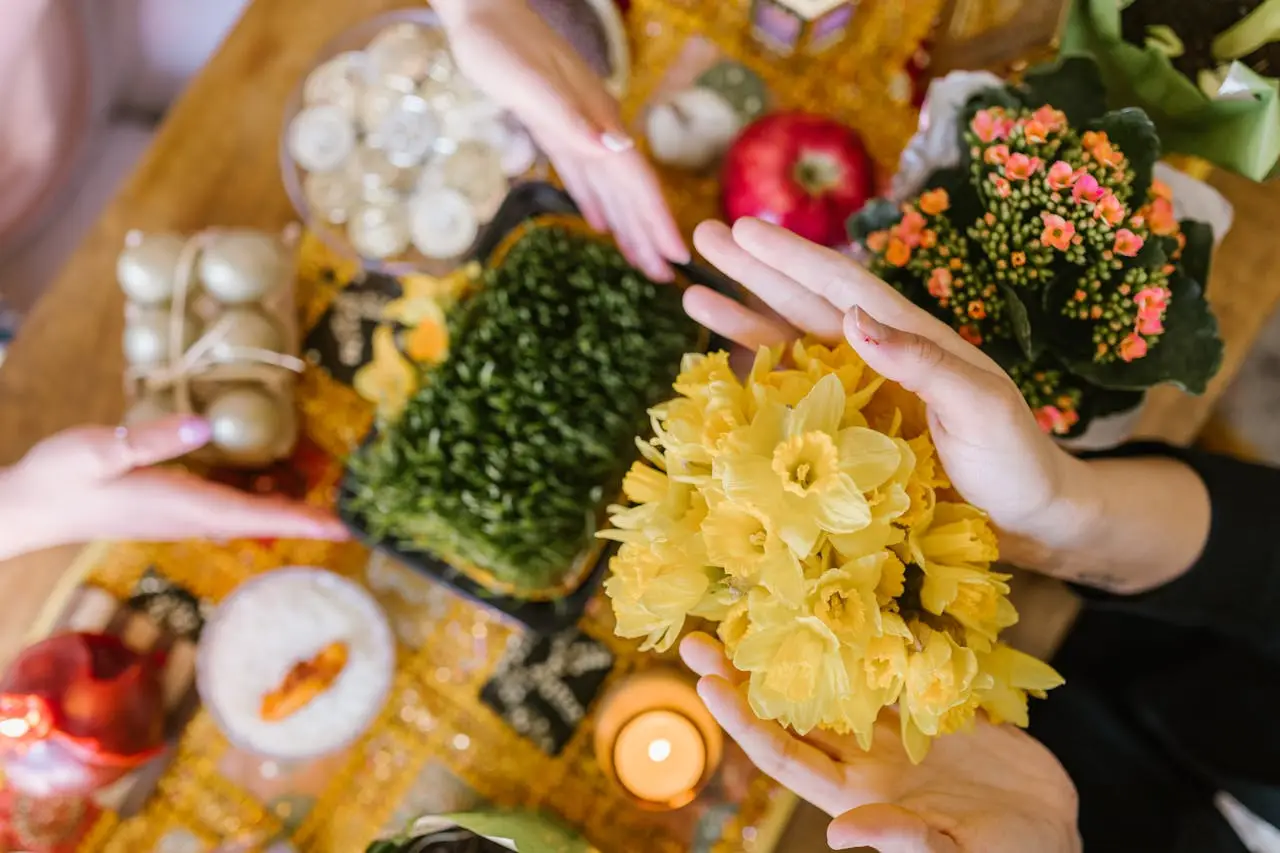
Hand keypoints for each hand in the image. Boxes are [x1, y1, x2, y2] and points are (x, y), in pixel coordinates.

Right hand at [0, 415, 347, 558]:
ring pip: (248, 515)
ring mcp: (182, 514)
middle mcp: (191, 516)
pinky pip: (228, 506)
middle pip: (262, 522)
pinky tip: (274, 484)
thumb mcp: (98, 450)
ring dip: (288, 510)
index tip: (342, 529)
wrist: (27, 505)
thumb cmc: (59, 478)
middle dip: (308, 520)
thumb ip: (152, 439)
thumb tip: (207, 426)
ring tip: (331, 504)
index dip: (301, 521)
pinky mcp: (171, 505)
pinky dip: (259, 500)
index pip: (254, 517)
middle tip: (357, 520)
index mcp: (182, 505)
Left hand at [436, 0, 687, 280]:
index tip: (677, 256)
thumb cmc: (499, 45)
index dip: (657, 218)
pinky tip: (600, 224)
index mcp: (596, 119)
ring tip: (642, 263)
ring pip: (609, 189)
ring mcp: (577, 127)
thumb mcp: (532, 84)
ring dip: (627, 225)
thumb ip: (573, 118)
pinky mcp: (555, 127)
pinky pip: (582, 175)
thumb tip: (619, 149)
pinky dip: (594, 202)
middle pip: (629, 191)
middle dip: (649, 234)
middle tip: (666, 278)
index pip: (636, 179)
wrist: (481, 10)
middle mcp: (595, 127)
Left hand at [681, 634, 1079, 852]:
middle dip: (743, 673)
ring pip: (828, 678)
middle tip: (698, 633)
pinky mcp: (928, 701)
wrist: (1058, 833)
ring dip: (791, 645)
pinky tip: (836, 597)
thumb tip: (840, 834)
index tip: (706, 684)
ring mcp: (892, 726)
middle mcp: (864, 756)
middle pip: (789, 708)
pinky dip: (862, 633)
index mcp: (858, 794)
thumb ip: (907, 843)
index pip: (785, 754)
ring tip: (752, 604)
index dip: (743, 721)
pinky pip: (886, 662)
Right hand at [683, 217, 1090, 558]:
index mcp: (912, 339)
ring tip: (693, 291)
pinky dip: (759, 379)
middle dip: (754, 270)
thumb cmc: (1015, 460)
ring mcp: (860, 394)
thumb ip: (921, 361)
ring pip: (791, 344)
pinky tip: (725, 365)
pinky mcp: (848, 434)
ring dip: (744, 317)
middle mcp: (878, 358)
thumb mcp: (981, 405)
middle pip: (805, 302)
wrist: (1030, 519)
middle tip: (702, 234)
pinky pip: (793, 399)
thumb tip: (851, 316)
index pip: (842, 287)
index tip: (746, 230)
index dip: (792, 258)